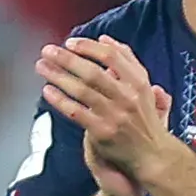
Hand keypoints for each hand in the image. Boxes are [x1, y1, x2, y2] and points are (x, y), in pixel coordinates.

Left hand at [35, 35, 184, 195]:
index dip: (88, 47)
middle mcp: (128, 97)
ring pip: (82, 90)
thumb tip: (106, 40)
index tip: (70, 43)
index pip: (112, 56)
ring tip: (42, 67)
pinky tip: (47, 91)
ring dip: (58, 76)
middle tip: (48, 51)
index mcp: (139, 83)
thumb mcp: (144, 88)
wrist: (153, 156)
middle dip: (67, 59)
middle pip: (93, 71)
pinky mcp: (102, 132)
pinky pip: (76, 112)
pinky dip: (60, 100)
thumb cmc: (145, 120)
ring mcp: (115, 115)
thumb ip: (128, 63)